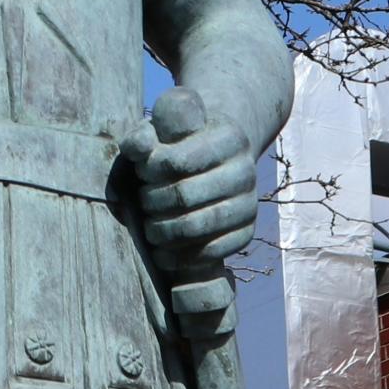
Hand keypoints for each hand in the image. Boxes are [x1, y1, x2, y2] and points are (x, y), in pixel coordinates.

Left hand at [126, 92, 257, 274]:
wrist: (213, 162)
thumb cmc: (177, 144)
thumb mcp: (159, 131)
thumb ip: (143, 136)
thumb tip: (139, 149)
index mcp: (227, 137)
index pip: (177, 161)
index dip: (151, 170)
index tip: (142, 171)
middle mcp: (245, 169)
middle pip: (186, 196)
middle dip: (153, 202)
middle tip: (143, 201)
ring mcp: (249, 203)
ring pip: (197, 227)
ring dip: (163, 232)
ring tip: (149, 228)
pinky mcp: (246, 232)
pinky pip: (212, 252)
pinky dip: (181, 258)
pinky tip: (161, 254)